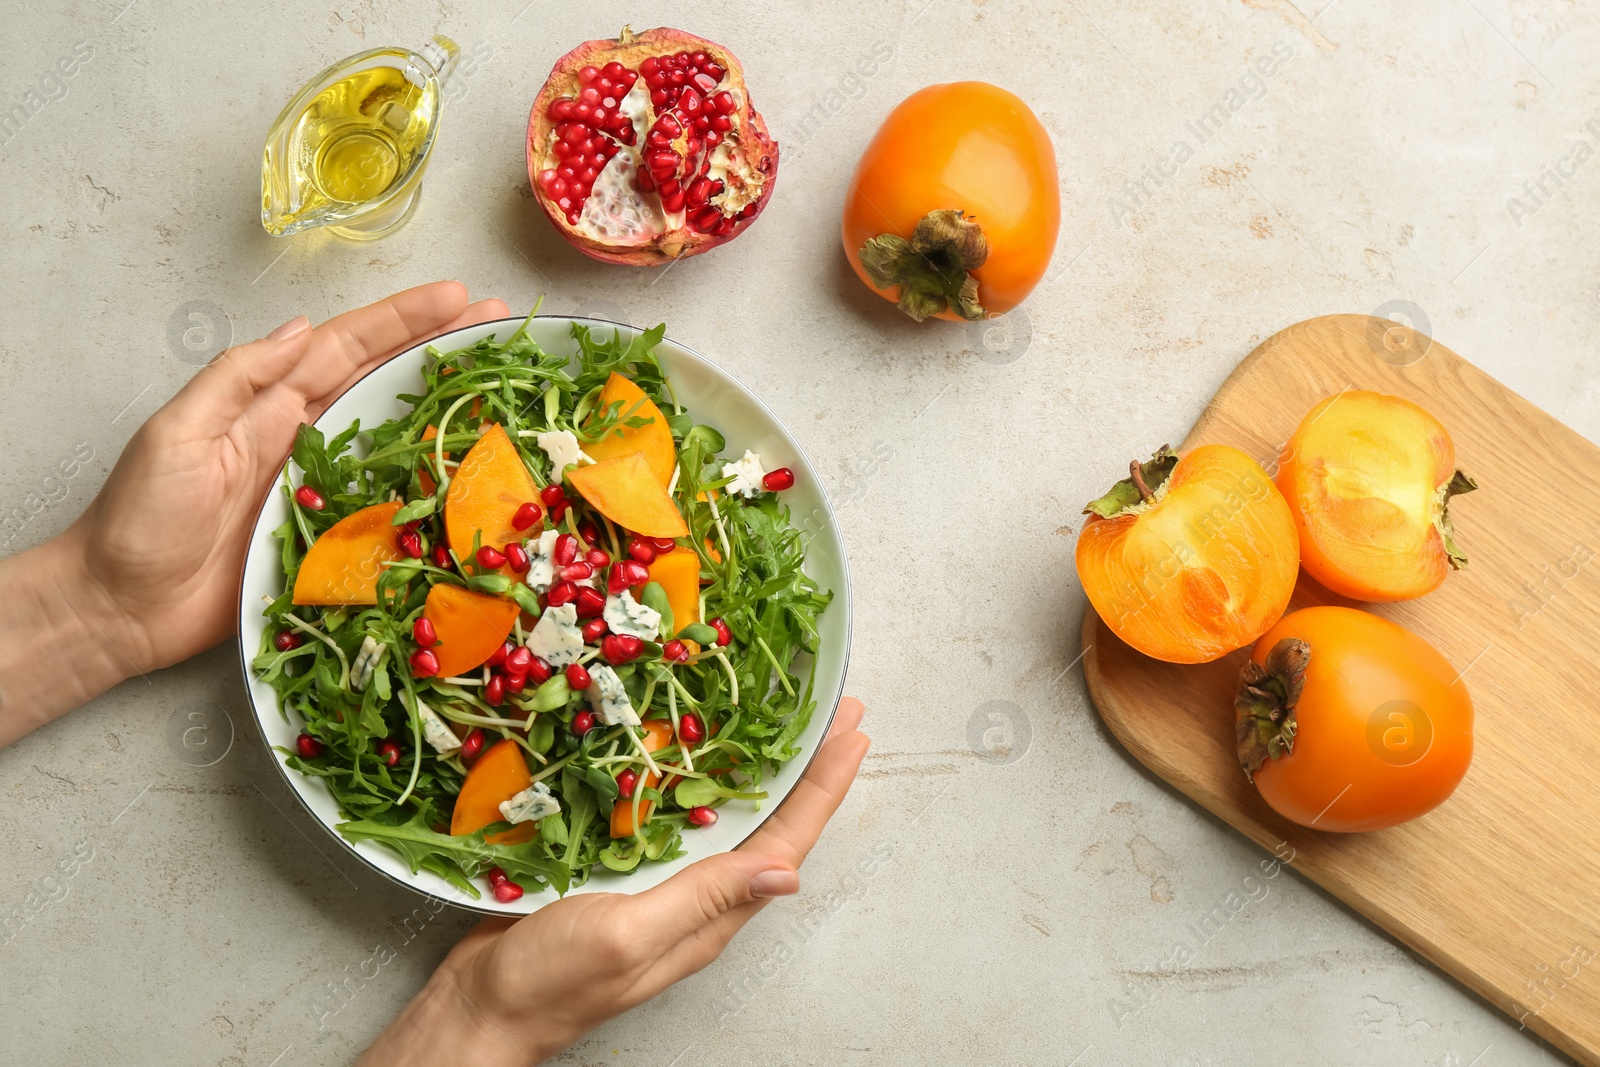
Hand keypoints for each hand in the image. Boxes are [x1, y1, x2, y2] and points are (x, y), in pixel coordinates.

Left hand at [0, 283, 507, 744]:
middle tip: (500, 325)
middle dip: (440, 349)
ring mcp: (323, 490)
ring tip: (500, 386)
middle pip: (384, 382)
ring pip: (396, 438)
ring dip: (446, 411)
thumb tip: (300, 330)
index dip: (403, 320)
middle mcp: (305, 440)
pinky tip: (470, 480)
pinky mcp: (331, 542)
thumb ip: (237, 378)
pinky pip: (390, 509)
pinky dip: (431, 491)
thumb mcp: (175, 431)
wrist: (120, 607)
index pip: (347, 348)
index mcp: (270, 407)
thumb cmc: (136, 519)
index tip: (457, 297)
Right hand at [361, 698, 869, 1066]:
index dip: (822, 787)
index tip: (851, 735)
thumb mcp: (630, 935)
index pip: (786, 842)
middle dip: (802, 768)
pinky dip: (691, 782)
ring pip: (722, 819)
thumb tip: (785, 874)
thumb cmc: (549, 983)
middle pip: (767, 824)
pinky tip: (691, 756)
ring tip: (780, 723)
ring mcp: (660, 888)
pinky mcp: (620, 875)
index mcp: (709, 916)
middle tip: (832, 713)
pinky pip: (671, 821)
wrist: (479, 1009)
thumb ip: (702, 899)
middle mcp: (696, 900)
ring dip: (754, 770)